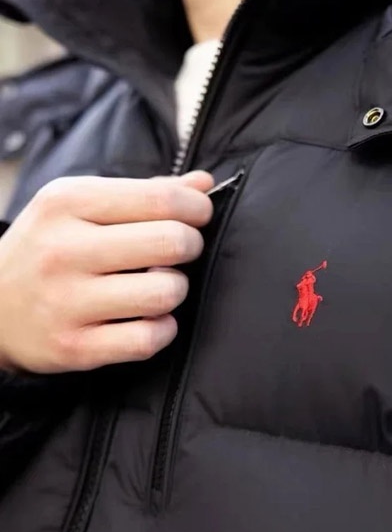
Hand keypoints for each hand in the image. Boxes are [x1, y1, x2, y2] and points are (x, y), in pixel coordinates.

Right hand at [0, 171, 213, 373]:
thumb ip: (144, 193)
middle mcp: (63, 249)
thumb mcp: (80, 206)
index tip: (197, 216)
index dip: (196, 208)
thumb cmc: (48, 248)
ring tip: (160, 285)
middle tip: (180, 251)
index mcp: (67, 202)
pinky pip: (148, 339)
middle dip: (191, 246)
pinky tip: (151, 319)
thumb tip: (204, 184)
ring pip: (165, 293)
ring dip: (176, 290)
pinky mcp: (73, 346)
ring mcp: (66, 301)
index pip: (161, 199)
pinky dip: (162, 330)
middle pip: (171, 243)